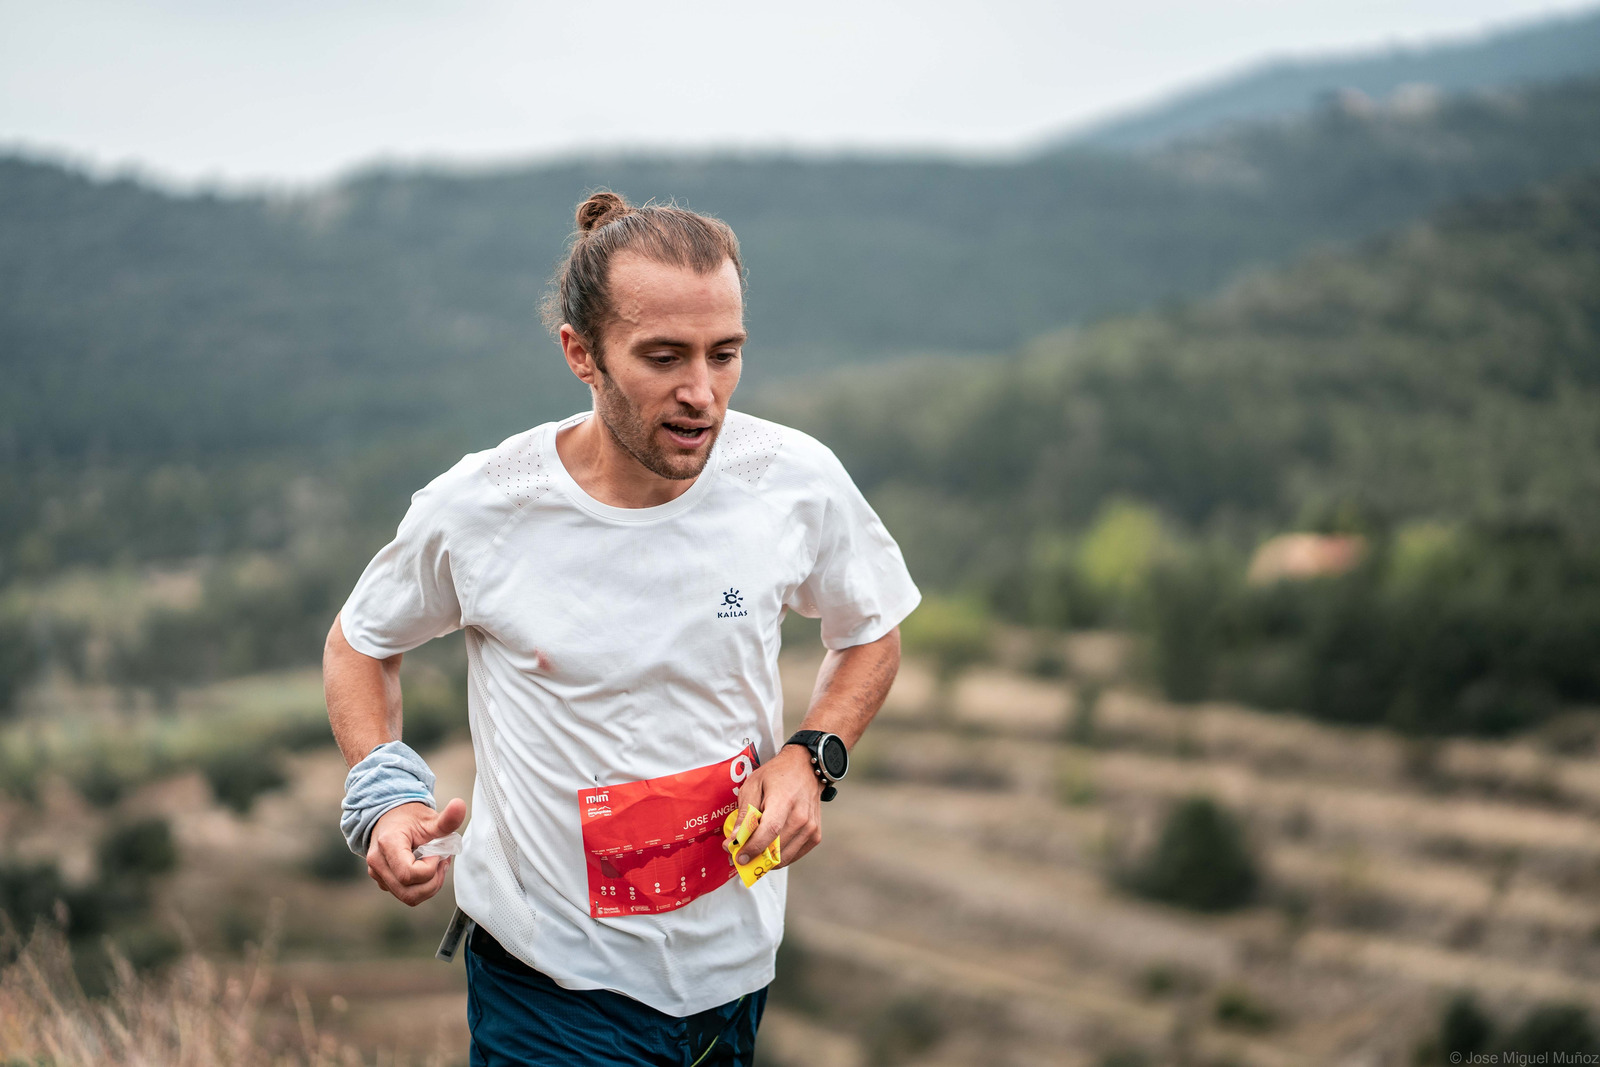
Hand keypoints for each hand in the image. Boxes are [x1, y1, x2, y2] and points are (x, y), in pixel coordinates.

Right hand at [367, 797, 465, 905]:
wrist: (390, 818)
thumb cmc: (409, 818)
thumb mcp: (429, 818)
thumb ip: (446, 819)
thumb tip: (461, 805)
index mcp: (388, 844)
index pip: (409, 874)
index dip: (429, 868)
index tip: (436, 853)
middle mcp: (378, 863)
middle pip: (409, 892)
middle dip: (433, 882)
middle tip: (442, 862)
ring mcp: (378, 874)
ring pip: (408, 898)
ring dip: (430, 886)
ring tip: (437, 865)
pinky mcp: (383, 882)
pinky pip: (406, 894)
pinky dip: (422, 887)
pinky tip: (427, 869)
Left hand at [733, 746, 822, 870]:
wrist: (806, 768)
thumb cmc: (778, 775)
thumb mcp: (753, 785)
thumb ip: (744, 813)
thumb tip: (735, 839)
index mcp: (784, 801)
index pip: (769, 831)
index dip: (752, 848)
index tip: (739, 857)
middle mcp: (801, 817)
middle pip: (776, 849)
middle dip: (754, 857)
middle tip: (740, 854)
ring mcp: (810, 828)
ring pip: (784, 858)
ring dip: (766, 860)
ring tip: (754, 850)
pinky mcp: (815, 836)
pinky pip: (793, 856)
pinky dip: (779, 856)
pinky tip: (770, 846)